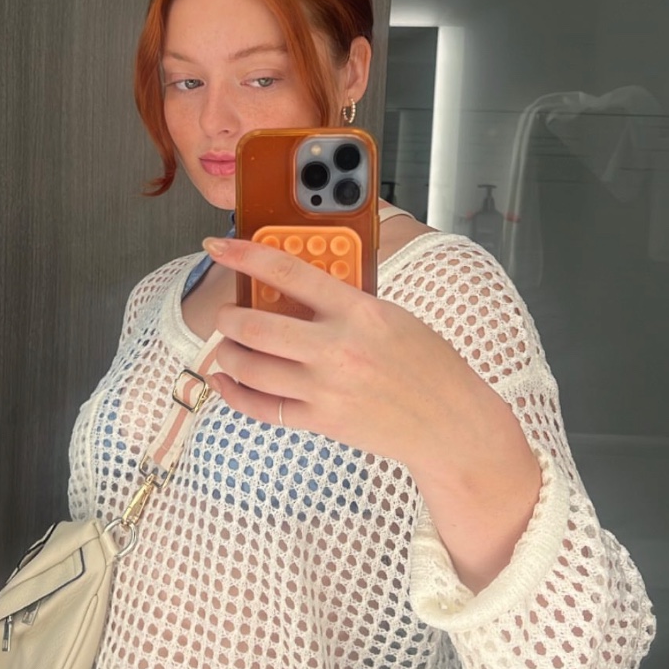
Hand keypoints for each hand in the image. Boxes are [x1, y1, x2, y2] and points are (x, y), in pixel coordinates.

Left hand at [204, 234, 473, 466]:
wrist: (449, 423)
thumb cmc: (427, 364)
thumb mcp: (391, 316)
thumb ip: (344, 302)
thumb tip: (293, 289)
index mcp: (358, 311)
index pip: (288, 272)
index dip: (245, 255)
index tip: (218, 246)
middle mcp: (337, 349)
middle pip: (256, 326)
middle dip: (228, 318)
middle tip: (226, 315)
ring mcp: (326, 388)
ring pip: (250, 368)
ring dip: (228, 354)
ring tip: (229, 347)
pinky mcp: (321, 421)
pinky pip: (261, 407)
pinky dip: (234, 393)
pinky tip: (225, 381)